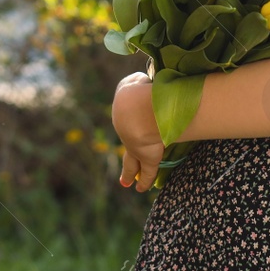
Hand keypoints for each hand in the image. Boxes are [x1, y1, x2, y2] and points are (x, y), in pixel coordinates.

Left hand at [112, 71, 166, 191]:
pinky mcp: (148, 158)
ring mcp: (136, 147)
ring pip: (131, 162)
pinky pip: (148, 172)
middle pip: (126, 144)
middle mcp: (125, 132)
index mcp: (123, 111)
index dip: (133, 119)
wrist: (138, 108)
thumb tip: (145, 83)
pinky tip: (141, 189)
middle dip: (125, 154)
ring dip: (129, 172)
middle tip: (121, 162)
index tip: (137, 120)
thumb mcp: (135, 81)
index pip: (127, 117)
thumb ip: (138, 83)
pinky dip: (145, 181)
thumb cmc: (138, 91)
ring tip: (125, 182)